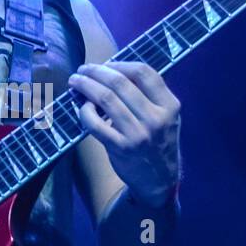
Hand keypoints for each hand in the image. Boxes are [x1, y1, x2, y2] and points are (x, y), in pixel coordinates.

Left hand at [68, 61, 180, 206]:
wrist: (159, 181)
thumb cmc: (158, 143)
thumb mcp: (166, 118)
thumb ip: (148, 96)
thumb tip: (112, 71)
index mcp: (169, 105)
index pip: (144, 73)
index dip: (120, 63)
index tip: (106, 64)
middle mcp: (155, 118)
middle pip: (120, 83)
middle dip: (96, 71)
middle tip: (82, 69)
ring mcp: (138, 133)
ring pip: (105, 99)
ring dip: (85, 86)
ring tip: (75, 82)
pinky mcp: (120, 148)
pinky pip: (95, 123)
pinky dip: (84, 111)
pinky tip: (82, 107)